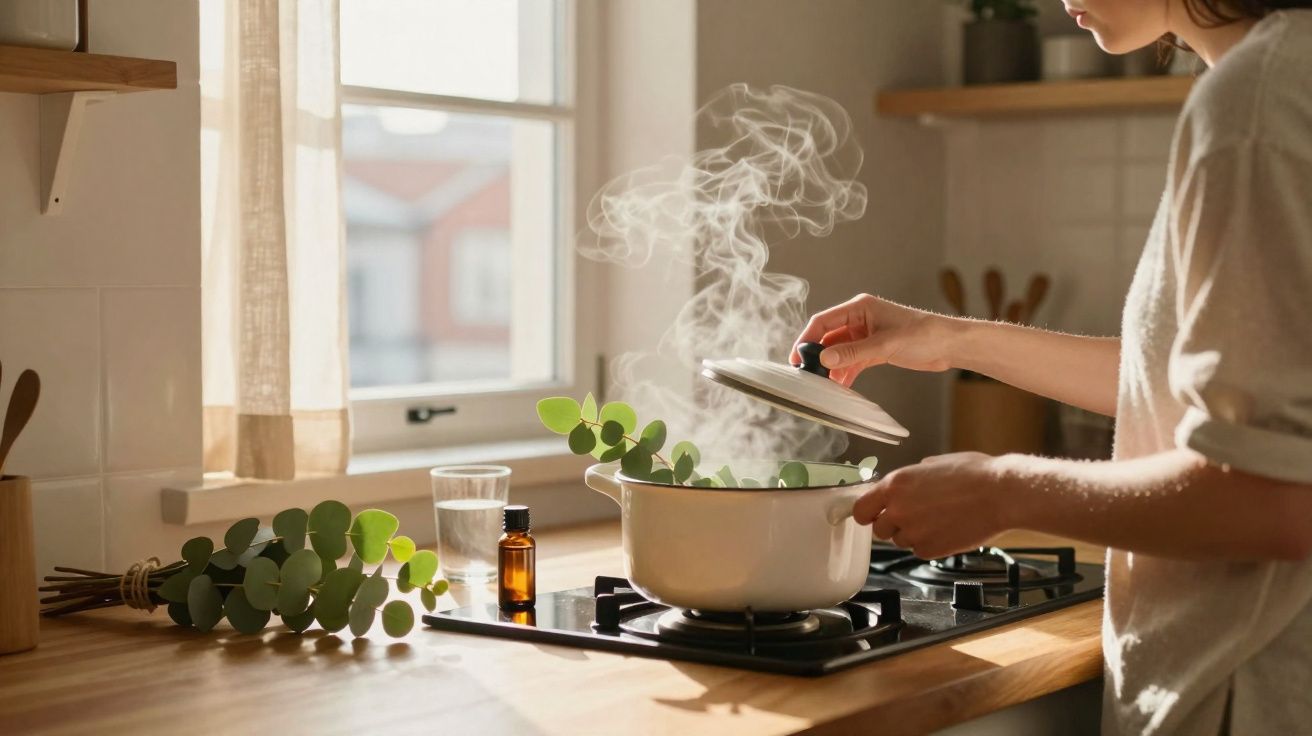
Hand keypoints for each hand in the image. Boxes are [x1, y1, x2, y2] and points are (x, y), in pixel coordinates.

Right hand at [790, 294, 956, 386]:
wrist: (949, 345)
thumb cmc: (923, 335)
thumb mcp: (886, 344)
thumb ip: (854, 352)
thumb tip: (824, 358)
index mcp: (860, 308)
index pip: (824, 321)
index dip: (807, 338)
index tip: (797, 357)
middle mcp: (860, 320)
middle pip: (828, 337)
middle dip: (817, 355)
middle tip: (807, 375)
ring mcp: (866, 336)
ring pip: (839, 351)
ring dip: (831, 367)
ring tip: (823, 384)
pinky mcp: (875, 350)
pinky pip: (852, 361)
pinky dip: (845, 373)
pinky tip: (840, 386)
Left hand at [853, 452, 1010, 558]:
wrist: (1002, 495)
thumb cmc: (975, 475)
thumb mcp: (936, 464)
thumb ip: (913, 476)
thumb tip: (908, 481)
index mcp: (896, 484)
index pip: (861, 508)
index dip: (868, 513)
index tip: (874, 514)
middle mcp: (899, 509)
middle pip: (880, 529)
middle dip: (894, 525)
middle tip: (916, 517)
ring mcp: (913, 532)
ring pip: (900, 541)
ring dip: (913, 534)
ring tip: (938, 521)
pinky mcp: (929, 550)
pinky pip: (920, 551)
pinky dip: (930, 544)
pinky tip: (948, 530)